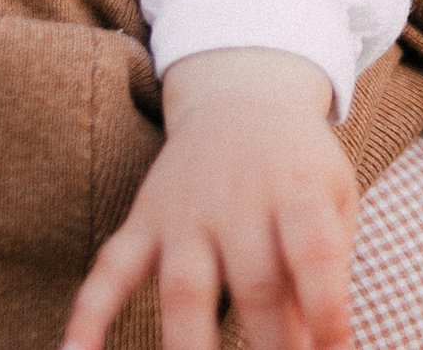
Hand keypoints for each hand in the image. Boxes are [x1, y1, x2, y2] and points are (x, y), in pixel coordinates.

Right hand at [63, 50, 355, 349]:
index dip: (326, 307)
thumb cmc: (297, 169)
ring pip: (184, 287)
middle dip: (271, 343)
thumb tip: (319, 342)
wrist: (239, 98)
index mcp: (295, 189)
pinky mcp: (143, 223)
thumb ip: (329, 263)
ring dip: (191, 347)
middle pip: (253, 281)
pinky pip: (110, 270)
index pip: (314, 252)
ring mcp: (184, 212)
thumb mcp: (332, 195)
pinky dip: (89, 313)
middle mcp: (236, 200)